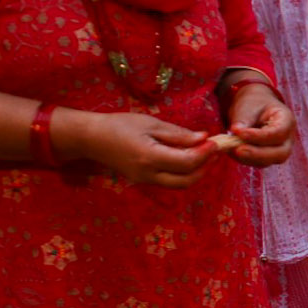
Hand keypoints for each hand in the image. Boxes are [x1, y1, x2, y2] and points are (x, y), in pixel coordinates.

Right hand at [74, 111, 214, 187]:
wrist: (91, 138)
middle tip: (215, 151)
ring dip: (196, 172)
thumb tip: (204, 138)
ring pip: (179, 184)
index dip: (205, 154)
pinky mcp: (143, 180)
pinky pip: (169, 181)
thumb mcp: (151, 124)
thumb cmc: (120, 125)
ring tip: (205, 154)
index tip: (215, 141)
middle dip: (205, 168)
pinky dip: (183, 173)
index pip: (187, 162)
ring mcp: (144, 180)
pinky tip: (188, 157)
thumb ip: (178, 134)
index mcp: (150, 157)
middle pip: (186, 181)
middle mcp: (148, 174)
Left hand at [225, 83, 295, 166]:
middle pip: (280, 153)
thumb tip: (235, 132)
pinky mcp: (267, 157)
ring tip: (229, 148)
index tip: (239, 133)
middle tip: (237, 150)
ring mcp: (279, 150)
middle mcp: (288, 139)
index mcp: (287, 121)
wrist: (254, 107)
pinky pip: (258, 163)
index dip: (259, 136)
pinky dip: (243, 159)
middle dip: (257, 154)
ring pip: (268, 161)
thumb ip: (243, 120)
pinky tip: (231, 150)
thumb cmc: (254, 104)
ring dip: (248, 157)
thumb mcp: (248, 106)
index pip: (278, 133)